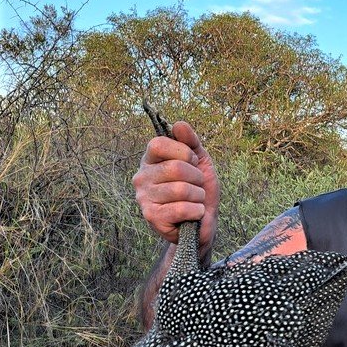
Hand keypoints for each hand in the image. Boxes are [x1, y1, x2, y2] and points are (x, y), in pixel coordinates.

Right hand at [132, 121, 220, 253]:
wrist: (204, 223)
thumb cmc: (199, 190)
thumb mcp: (200, 161)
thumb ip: (191, 142)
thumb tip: (179, 124)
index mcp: (150, 160)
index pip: (159, 144)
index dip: (183, 152)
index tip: (192, 162)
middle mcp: (141, 177)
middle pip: (175, 167)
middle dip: (196, 178)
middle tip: (197, 186)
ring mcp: (143, 198)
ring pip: (181, 189)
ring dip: (198, 196)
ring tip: (195, 200)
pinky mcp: (151, 217)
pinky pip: (181, 209)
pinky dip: (196, 211)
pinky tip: (194, 214)